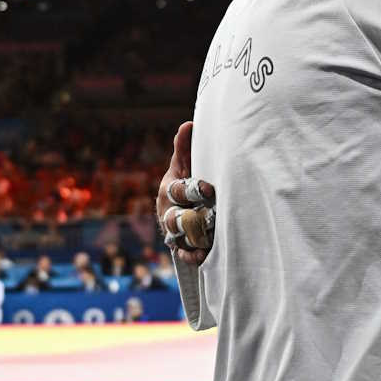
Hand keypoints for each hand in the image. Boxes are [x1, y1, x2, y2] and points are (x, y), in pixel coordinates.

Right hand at [155, 121, 215, 265]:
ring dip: (196, 238)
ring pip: (181, 238)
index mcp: (169, 190)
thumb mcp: (184, 165)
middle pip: (175, 219)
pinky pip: (185, 254)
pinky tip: (205, 255)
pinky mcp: (181, 246)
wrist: (183, 205)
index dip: (193, 190)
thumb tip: (189, 124)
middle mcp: (168, 212)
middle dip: (192, 219)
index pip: (178, 191)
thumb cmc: (186, 178)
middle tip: (211, 219)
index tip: (209, 189)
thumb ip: (185, 148)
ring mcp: (173, 231)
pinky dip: (194, 256)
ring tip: (212, 238)